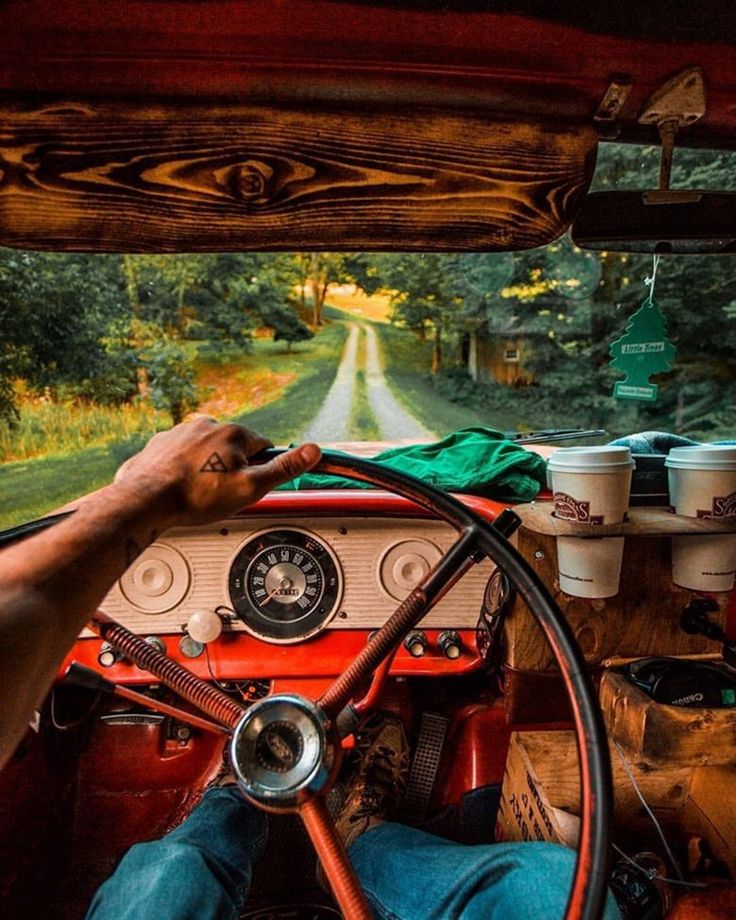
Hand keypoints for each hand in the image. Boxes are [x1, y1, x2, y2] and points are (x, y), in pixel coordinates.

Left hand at [112, 417, 320, 526]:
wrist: (145, 500)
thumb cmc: (197, 497)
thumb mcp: (251, 488)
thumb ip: (284, 469)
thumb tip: (313, 450)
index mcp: (234, 433)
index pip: (264, 447)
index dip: (261, 469)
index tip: (252, 484)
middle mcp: (207, 426)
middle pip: (233, 448)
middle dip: (232, 468)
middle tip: (224, 494)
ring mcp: (180, 433)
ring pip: (206, 450)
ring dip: (207, 467)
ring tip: (200, 493)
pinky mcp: (159, 445)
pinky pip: (179, 455)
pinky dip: (182, 469)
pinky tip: (180, 487)